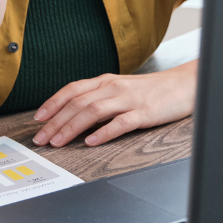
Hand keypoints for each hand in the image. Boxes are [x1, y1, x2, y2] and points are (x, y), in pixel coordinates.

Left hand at [31, 60, 197, 147]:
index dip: (53, 103)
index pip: (73, 90)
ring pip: (94, 110)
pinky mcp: (144, 112)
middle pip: (78, 102)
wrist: (184, 85)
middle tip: (42, 138)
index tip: (38, 118)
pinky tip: (91, 142)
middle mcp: (115, 87)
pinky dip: (103, 132)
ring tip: (59, 141)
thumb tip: (73, 114)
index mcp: (107, 81)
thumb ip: (100, 97)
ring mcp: (129, 99)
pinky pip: (120, 122)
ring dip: (72, 127)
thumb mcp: (122, 89)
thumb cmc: (152, 90)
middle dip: (56, 121)